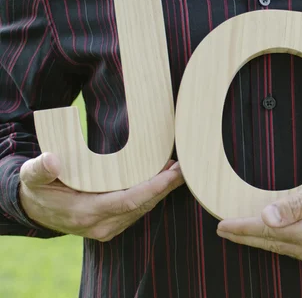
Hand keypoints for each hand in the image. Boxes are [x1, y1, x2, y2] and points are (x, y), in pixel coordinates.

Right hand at [19, 153, 183, 240]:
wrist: (34, 210)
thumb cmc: (37, 188)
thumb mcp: (31, 176)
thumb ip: (40, 169)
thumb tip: (52, 160)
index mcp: (85, 212)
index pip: (129, 201)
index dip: (153, 187)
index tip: (173, 174)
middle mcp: (101, 225)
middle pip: (142, 205)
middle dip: (165, 187)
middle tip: (184, 167)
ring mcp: (108, 228)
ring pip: (142, 209)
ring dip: (162, 190)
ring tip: (178, 170)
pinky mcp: (112, 225)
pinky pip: (137, 210)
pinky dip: (152, 195)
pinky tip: (163, 179)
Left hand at [217, 169, 301, 270]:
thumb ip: (297, 204)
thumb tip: (267, 217)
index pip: (271, 232)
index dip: (245, 229)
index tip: (223, 226)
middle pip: (275, 244)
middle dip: (248, 237)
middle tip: (225, 231)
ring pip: (287, 250)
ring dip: (264, 241)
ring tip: (243, 233)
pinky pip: (300, 252)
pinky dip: (283, 244)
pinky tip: (273, 238)